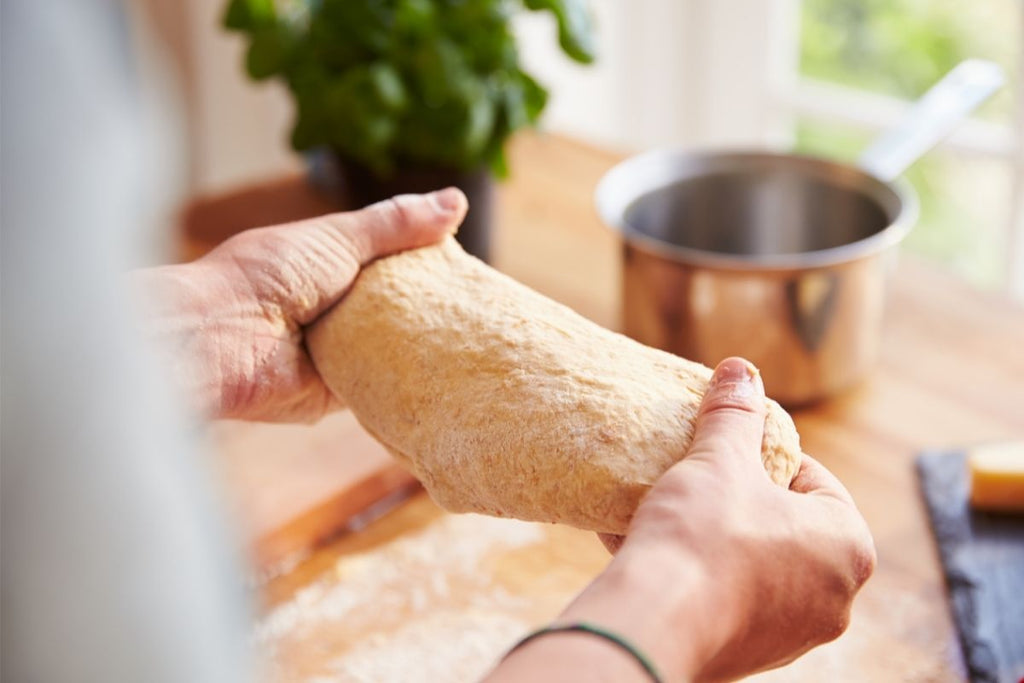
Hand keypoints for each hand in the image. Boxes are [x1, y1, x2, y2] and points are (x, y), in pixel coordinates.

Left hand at [133, 189, 466, 421]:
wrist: (219, 338)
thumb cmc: (265, 275)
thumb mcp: (338, 237)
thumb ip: (395, 224)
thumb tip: (457, 201)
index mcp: (331, 266)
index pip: (392, 264)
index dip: (428, 263)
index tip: (471, 266)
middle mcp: (337, 309)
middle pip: (399, 309)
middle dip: (433, 308)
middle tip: (485, 306)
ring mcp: (338, 353)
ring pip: (395, 349)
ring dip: (423, 345)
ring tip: (480, 339)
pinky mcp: (339, 393)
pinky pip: (383, 386)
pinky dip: (407, 379)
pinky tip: (450, 372)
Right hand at [489, 357, 874, 682]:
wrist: (655, 623)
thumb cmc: (704, 534)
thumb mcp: (719, 460)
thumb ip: (734, 414)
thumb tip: (740, 370)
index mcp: (848, 546)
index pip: (815, 482)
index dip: (768, 456)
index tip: (729, 448)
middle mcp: (833, 599)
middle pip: (784, 526)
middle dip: (739, 499)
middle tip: (700, 477)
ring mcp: (791, 635)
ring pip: (752, 565)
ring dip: (715, 537)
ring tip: (670, 510)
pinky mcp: (746, 655)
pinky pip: (723, 597)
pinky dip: (696, 572)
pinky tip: (650, 547)